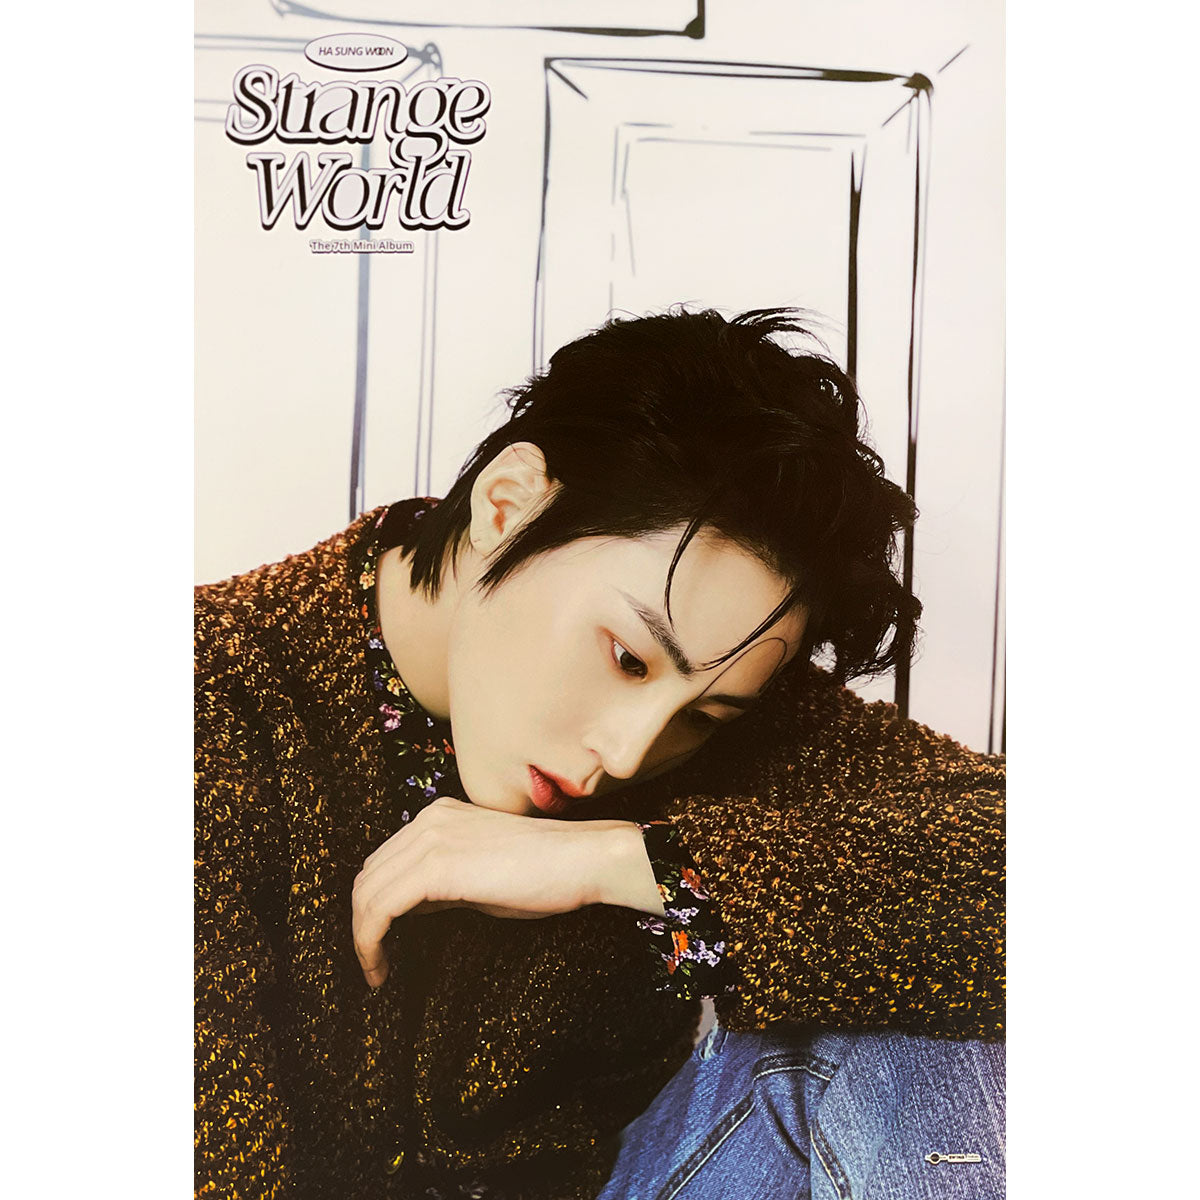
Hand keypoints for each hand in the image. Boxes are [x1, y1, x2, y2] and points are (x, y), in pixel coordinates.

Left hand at [352, 797, 661, 987]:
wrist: (582, 859)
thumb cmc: (547, 872)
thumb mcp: (483, 875)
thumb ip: (444, 883)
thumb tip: (413, 905)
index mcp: (439, 816)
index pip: (385, 862)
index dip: (374, 905)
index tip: (381, 943)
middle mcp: (428, 819)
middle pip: (368, 876)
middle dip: (362, 922)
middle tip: (373, 963)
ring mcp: (430, 838)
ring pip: (367, 893)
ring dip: (362, 937)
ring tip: (374, 972)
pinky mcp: (436, 866)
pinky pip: (380, 908)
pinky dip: (369, 941)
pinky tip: (379, 969)